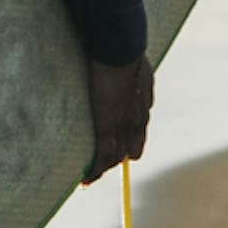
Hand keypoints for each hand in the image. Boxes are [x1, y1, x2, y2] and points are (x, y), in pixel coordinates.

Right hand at [84, 56, 152, 182]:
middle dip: (116, 158)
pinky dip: (93, 171)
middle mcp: (137, 120)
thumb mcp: (133, 61)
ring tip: (87, 178)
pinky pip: (101, 158)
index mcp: (143, 104)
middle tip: (101, 165)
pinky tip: (84, 179)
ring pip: (114, 157)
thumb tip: (128, 63)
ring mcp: (123, 126)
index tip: (121, 149)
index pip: (138, 133)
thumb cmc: (123, 48)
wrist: (121, 48)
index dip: (128, 142)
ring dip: (101, 168)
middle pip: (129, 149)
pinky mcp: (107, 128)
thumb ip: (132, 71)